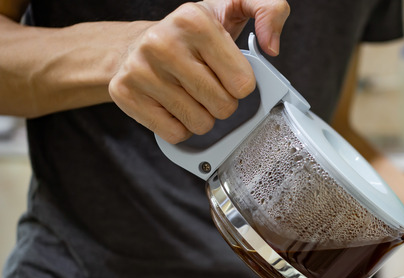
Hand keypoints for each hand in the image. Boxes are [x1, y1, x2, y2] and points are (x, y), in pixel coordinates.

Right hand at [108, 0, 288, 143]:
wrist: (134, 43)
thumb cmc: (190, 34)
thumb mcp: (232, 8)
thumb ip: (269, 9)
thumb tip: (272, 46)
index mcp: (194, 20)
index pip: (243, 83)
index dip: (240, 84)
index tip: (227, 72)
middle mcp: (163, 43)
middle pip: (223, 106)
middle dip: (222, 101)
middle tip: (207, 84)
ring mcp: (141, 69)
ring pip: (200, 124)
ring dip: (201, 116)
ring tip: (189, 93)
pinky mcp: (125, 93)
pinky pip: (175, 134)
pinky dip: (179, 127)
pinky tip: (172, 104)